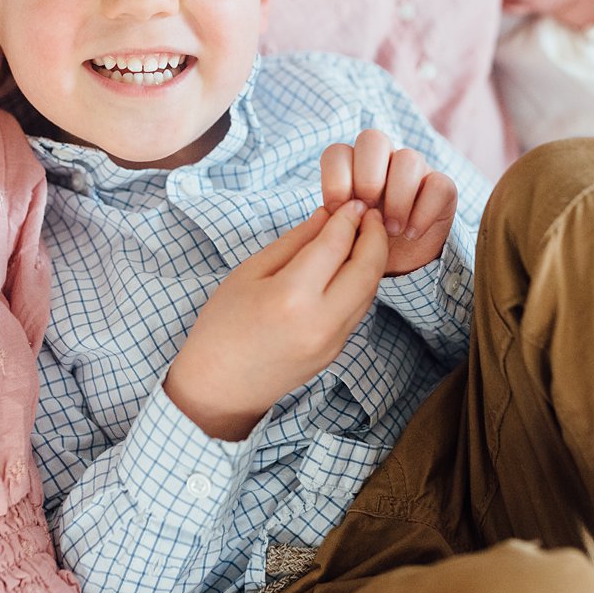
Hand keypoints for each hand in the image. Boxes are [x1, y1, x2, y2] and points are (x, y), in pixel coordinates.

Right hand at [165, 201, 387, 439]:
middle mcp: (321, 321)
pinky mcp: (336, 352)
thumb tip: (326, 216)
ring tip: (364, 235)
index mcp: (292, 296)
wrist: (218, 389)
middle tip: (369, 214)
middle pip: (367, 269)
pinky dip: (362, 283)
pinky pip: (358, 309)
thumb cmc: (223, 326)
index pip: (335, 245)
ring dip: (373, 259)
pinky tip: (351, 266)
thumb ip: (293, 242)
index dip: (348, 218)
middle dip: (374, 236)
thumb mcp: (249, 273)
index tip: (353, 203)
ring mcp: (333, 341)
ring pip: (370, 291)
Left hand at [319, 129, 456, 276]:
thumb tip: (335, 213)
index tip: (338, 210)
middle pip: (373, 139)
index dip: (334, 179)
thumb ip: (337, 217)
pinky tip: (411, 234)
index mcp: (352, 164)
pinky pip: (438, 185)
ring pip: (409, 158)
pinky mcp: (442, 187)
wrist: (400, 263)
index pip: (337, 152)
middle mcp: (384, 158)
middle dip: (367, 178)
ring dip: (397, 198)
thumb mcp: (345, 232)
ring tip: (391, 230)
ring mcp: (416, 169)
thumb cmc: (365, 241)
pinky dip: (423, 212)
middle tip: (368, 212)